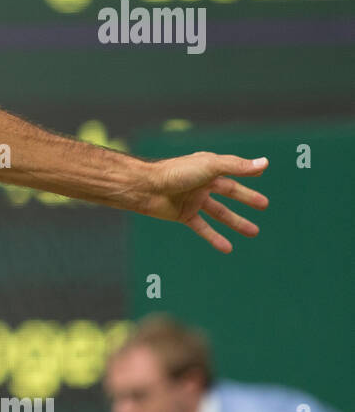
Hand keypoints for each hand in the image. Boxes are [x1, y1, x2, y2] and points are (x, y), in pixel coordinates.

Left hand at [143, 153, 268, 252]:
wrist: (146, 188)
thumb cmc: (177, 172)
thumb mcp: (210, 166)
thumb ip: (237, 166)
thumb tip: (265, 163)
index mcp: (207, 168)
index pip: (232, 171)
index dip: (246, 173)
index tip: (261, 174)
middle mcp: (201, 183)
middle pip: (229, 191)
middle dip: (246, 199)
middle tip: (264, 206)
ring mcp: (192, 200)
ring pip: (219, 212)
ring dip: (235, 222)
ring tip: (254, 232)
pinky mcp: (183, 215)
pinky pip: (202, 227)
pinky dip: (214, 237)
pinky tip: (228, 248)